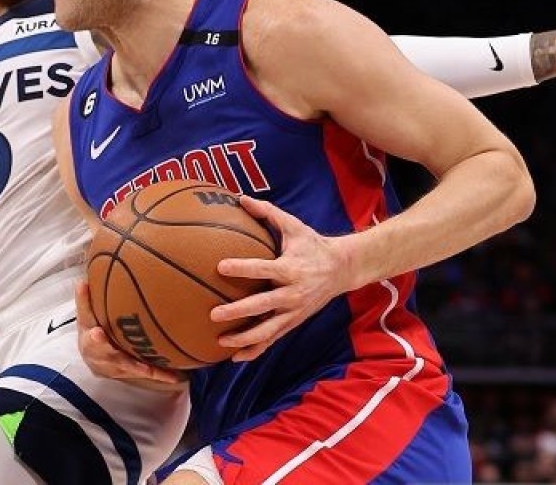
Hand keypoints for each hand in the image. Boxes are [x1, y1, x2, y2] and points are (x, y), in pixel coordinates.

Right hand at [73, 282, 186, 390]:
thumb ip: (84, 301)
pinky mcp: (131, 372)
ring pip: (132, 369)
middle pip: (112, 358)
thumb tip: (82, 281)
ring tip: (159, 371)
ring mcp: (119, 367)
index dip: (95, 338)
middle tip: (132, 354)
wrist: (93, 357)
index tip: (98, 333)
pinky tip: (177, 377)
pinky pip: (148, 373)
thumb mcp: (85, 317)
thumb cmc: (91, 331)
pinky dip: (162, 375)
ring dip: (146, 369)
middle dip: (122, 357)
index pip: (91, 339)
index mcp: (91, 343)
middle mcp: (105, 358)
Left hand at [210, 196, 351, 361]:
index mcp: (290, 268)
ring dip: (244, 339)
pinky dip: (254, 350)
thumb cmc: (312, 245)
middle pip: (262, 305)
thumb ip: (267, 213)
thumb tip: (240, 198)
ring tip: (221, 342)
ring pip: (267, 331)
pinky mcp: (293, 323)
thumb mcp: (294, 226)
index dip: (242, 268)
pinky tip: (234, 358)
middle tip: (213, 314)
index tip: (220, 266)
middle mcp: (292, 293)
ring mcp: (293, 312)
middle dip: (238, 312)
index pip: (263, 269)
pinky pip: (271, 340)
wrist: (342, 269)